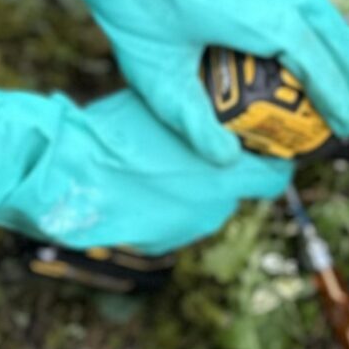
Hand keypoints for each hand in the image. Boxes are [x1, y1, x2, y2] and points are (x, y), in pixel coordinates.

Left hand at [0, 0, 348, 165]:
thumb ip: (191, 120)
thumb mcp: (154, 74)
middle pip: (333, 33)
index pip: (312, 60)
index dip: (337, 95)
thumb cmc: (133, 4)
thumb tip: (229, 161)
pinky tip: (331, 43)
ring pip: (323, 9)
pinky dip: (325, 23)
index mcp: (256, 13)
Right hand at [0, 70, 290, 252]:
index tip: (267, 143)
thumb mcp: (172, 108)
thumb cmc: (118, 131)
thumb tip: (223, 104)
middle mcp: (216, 205)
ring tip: (174, 162)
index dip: (274, 158)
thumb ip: (206, 115)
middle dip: (239, 170)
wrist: (71, 174)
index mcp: (226, 169)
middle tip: (223, 147)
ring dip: (205, 188)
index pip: (278, 173)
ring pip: (212, 205)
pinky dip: (175, 206)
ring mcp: (189, 228)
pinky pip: (181, 220)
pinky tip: (151, 184)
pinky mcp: (163, 245)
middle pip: (247, 190)